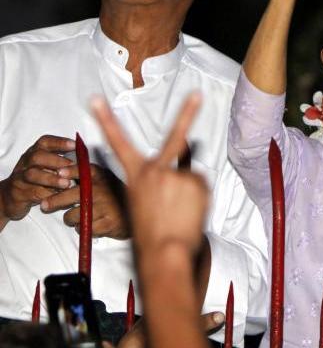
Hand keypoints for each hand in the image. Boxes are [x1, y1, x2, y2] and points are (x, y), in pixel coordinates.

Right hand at [0, 135, 74, 224]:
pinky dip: (47, 195)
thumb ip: (63, 164)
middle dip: (55, 160)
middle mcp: (25, 164)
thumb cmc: (37, 180)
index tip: (74, 145)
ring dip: (51, 178)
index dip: (59, 142)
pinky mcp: (19, 194)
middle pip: (36, 156)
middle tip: (70, 166)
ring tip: (66, 183)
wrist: (11, 198)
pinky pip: (32, 193)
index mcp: (34, 154)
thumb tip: (86, 162)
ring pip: (32, 175)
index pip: (44, 142)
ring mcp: (20, 179)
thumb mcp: (47, 169)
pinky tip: (58, 196)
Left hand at [41, 163, 127, 238]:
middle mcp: (103, 190)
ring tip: (73, 218)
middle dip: (55, 201)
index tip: (59, 173)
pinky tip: (86, 225)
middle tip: (45, 205)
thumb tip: (59, 171)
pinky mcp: (108, 223)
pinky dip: (81, 228)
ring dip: (69, 218)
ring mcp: (106, 207)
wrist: (137, 213)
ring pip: (74, 215)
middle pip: (72, 195)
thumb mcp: (104, 179)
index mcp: (101, 177)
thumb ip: (85, 174)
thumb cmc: (114, 195)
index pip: (83, 170)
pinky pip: (84, 228)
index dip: (70, 171)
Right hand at [91, 93, 207, 257]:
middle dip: (187, 112)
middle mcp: (155, 170)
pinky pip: (202, 187)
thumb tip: (180, 170)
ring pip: (192, 178)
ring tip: (180, 214)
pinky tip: (189, 214)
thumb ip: (157, 183)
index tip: (95, 99)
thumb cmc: (151, 235)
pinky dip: (200, 199)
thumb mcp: (144, 204)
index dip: (105, 120)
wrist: (163, 252)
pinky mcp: (195, 182)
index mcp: (136, 175)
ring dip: (190, 193)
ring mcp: (176, 175)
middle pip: (176, 137)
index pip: (117, 143)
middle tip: (197, 94)